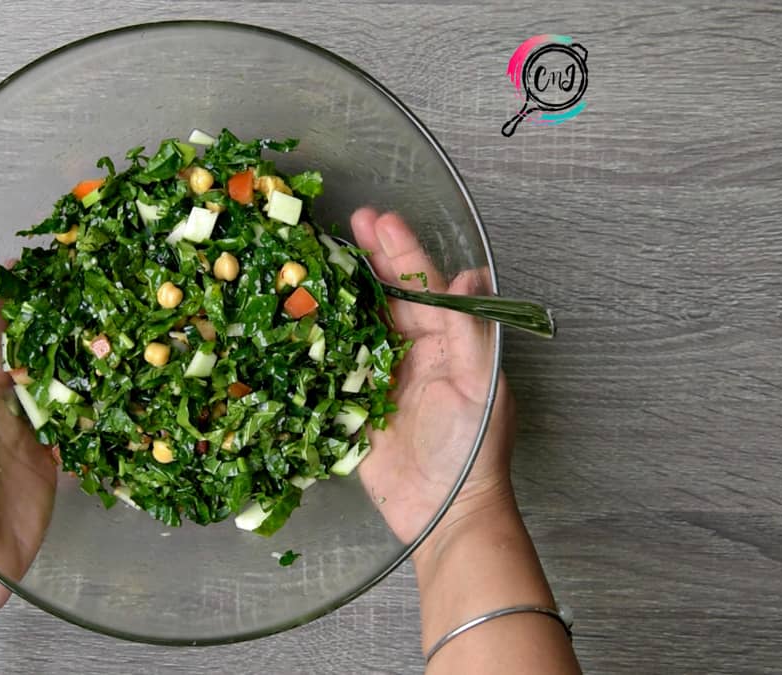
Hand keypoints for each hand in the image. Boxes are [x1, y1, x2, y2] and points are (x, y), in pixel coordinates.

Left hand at [0, 253, 55, 621]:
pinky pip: (65, 416)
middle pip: (2, 345)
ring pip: (37, 373)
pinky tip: (95, 363)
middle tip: (32, 268)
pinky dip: (80, 391)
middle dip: (14, 306)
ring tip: (70, 302)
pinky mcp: (45, 456)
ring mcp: (17, 430)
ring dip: (50, 340)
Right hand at [350, 209, 516, 545]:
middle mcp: (415, 352)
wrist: (445, 514)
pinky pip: (335, 365)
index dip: (402, 252)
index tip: (380, 219)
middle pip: (388, 296)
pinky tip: (300, 315)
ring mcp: (383, 377)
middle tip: (348, 221)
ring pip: (359, 323)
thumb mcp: (481, 387)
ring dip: (341, 291)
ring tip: (317, 257)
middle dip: (369, 258)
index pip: (423, 286)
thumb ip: (473, 332)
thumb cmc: (474, 451)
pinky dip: (319, 340)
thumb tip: (472, 275)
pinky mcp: (357, 406)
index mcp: (449, 342)